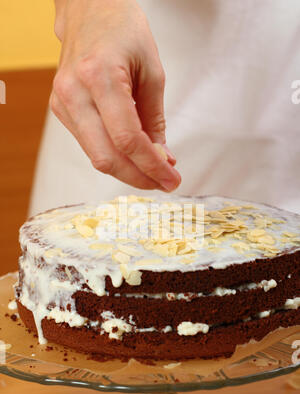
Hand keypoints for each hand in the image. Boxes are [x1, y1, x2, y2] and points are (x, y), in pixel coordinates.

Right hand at [50, 0, 180, 190]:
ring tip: (154, 172)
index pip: (127, 139)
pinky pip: (90, 145)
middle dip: (139, 177)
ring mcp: (63, 103)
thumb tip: (161, 158)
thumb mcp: (152, 72)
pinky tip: (134, 156)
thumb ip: (154, 120)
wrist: (89, 10)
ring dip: (128, 171)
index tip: (172, 179)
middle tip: (164, 183)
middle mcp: (74, 93)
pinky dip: (114, 156)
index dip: (152, 166)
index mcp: (99, 76)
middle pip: (106, 157)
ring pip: (96, 157)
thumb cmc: (123, 30)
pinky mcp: (61, 109)